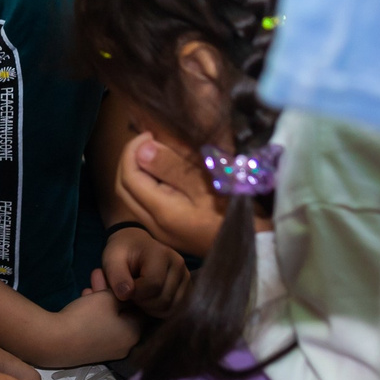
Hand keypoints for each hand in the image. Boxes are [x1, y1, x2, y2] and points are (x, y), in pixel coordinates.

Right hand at [31, 285, 144, 367]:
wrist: (56, 342)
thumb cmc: (87, 317)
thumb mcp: (108, 298)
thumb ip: (125, 293)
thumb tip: (135, 293)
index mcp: (135, 333)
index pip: (142, 308)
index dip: (132, 289)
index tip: (121, 276)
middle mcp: (126, 344)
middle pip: (124, 312)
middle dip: (112, 292)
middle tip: (101, 274)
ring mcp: (109, 350)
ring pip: (110, 318)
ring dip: (102, 300)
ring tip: (91, 282)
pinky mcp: (93, 351)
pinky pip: (100, 327)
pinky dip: (95, 313)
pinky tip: (85, 297)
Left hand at [98, 229, 189, 317]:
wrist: (134, 246)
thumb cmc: (122, 253)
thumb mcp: (111, 259)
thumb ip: (116, 276)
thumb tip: (126, 294)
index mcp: (162, 253)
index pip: (153, 285)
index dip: (136, 294)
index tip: (124, 289)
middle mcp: (178, 264)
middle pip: (163, 299)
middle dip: (142, 303)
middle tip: (130, 294)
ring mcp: (186, 276)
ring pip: (170, 307)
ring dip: (150, 309)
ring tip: (138, 296)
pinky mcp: (187, 288)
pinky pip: (175, 310)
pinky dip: (159, 311)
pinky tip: (148, 301)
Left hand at [116, 131, 226, 255]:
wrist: (255, 247)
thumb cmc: (236, 212)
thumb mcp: (208, 185)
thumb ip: (173, 167)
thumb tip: (142, 150)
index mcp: (161, 212)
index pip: (129, 176)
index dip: (132, 150)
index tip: (150, 133)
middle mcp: (154, 225)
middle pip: (124, 188)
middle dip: (130, 159)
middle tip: (149, 140)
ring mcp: (161, 232)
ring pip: (133, 197)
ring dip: (138, 171)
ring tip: (156, 152)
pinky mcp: (169, 233)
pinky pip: (145, 205)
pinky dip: (147, 184)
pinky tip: (166, 173)